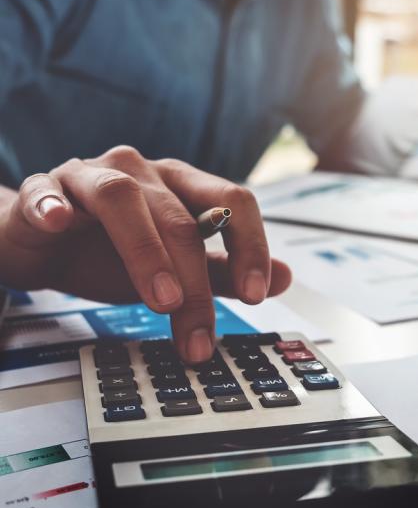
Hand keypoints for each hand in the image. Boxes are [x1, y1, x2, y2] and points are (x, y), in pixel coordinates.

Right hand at [1, 146, 290, 361]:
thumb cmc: (112, 252)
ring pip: (123, 199)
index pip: (232, 201)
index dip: (250, 245)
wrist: (45, 243)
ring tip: (161, 300)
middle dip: (196, 283)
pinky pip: (46, 193)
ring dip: (145, 251)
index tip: (256, 294)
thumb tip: (285, 278)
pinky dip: (53, 206)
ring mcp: (91, 176)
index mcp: (180, 185)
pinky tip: (60, 223)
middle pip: (180, 218)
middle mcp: (142, 172)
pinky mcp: (43, 190)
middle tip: (199, 335)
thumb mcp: (175, 268)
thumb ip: (225, 271)